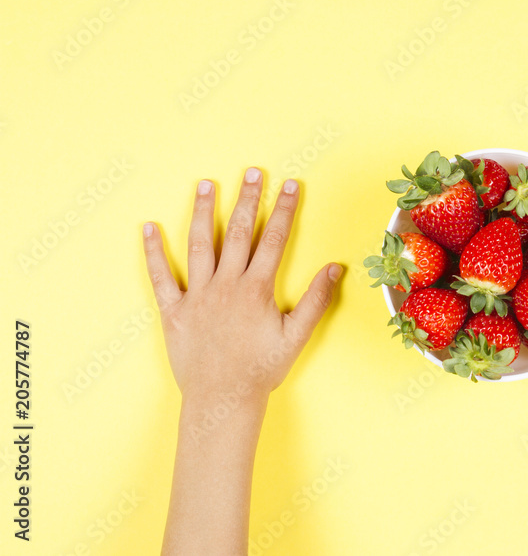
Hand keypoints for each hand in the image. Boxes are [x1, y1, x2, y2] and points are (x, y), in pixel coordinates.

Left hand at [145, 168, 340, 554]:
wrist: (222, 399)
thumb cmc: (262, 370)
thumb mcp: (297, 336)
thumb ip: (317, 300)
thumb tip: (334, 267)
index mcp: (257, 289)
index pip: (274, 239)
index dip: (284, 210)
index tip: (290, 185)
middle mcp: (226, 285)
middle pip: (238, 233)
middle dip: (247, 199)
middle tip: (252, 172)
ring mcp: (198, 295)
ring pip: (199, 244)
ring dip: (203, 212)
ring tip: (207, 184)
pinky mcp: (174, 311)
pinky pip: (160, 276)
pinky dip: (153, 252)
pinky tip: (149, 227)